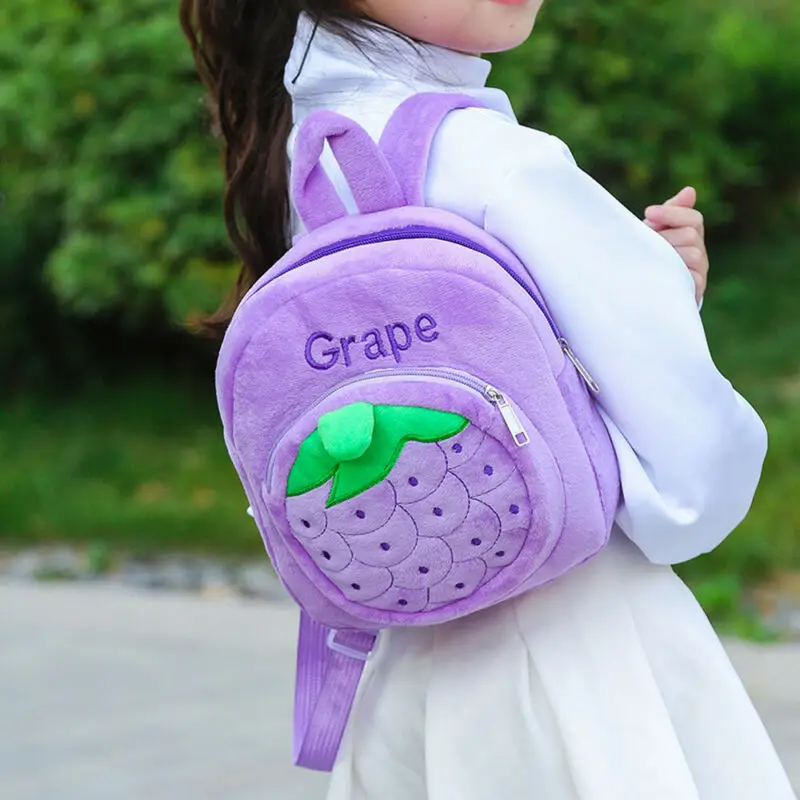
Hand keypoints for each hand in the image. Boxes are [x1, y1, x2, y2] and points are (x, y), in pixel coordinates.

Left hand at [645, 187, 707, 301]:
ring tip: (649, 260)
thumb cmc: (649, 256)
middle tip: (647, 244)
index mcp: (691, 235)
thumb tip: (690, 190)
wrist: (642, 291)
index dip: (672, 213)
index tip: (648, 213)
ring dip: (667, 254)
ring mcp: (699, 271)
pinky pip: (692, 277)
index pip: (693, 218)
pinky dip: (674, 272)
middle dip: (665, 237)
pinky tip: (657, 271)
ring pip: (692, 254)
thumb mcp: (654, 232)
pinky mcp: (695, 290)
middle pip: (690, 235)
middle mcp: (699, 252)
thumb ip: (669, 212)